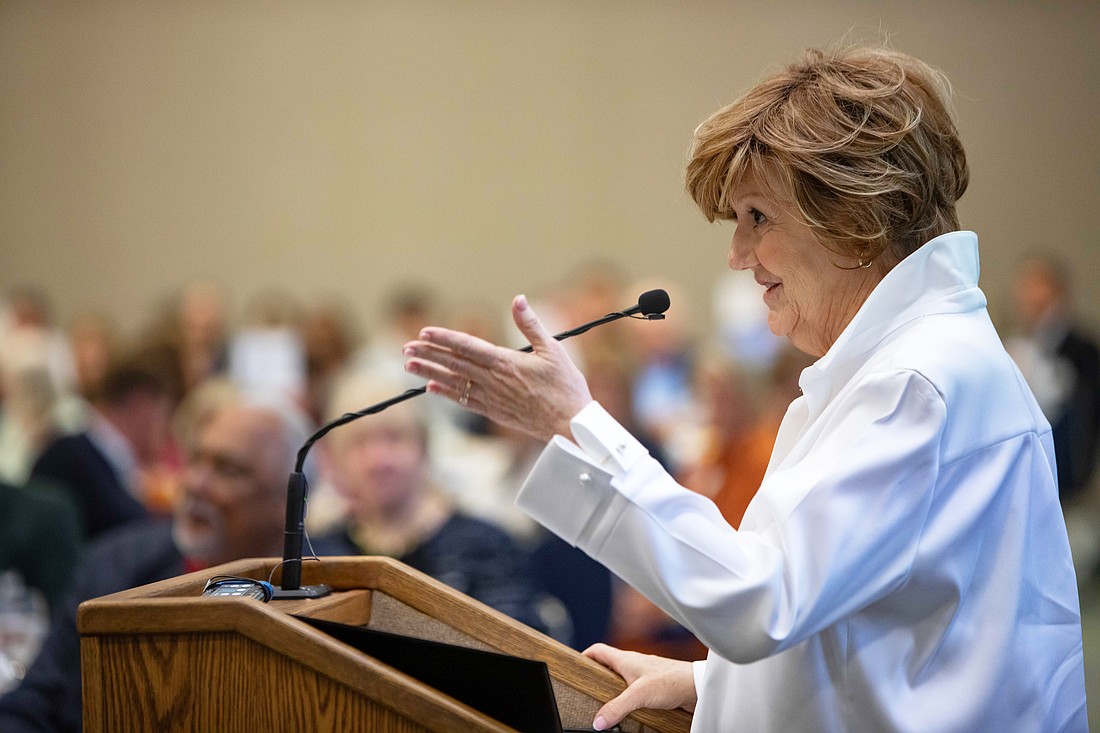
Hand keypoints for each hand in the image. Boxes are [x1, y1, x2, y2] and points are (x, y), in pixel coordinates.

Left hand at [402, 295, 592, 441]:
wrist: (569, 425)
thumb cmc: (566, 387)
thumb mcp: (553, 350)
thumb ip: (531, 324)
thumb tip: (518, 300)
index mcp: (506, 362)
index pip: (467, 346)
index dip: (444, 339)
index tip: (425, 333)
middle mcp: (494, 380)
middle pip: (454, 364)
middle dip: (428, 355)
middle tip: (406, 348)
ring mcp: (492, 398)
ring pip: (454, 383)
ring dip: (430, 374)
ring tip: (409, 367)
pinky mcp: (494, 411)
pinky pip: (464, 401)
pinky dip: (446, 394)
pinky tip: (432, 389)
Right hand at [583, 643, 696, 729]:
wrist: (697, 687)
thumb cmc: (672, 680)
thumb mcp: (639, 695)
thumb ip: (617, 708)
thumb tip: (598, 722)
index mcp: (626, 659)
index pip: (598, 650)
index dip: (585, 656)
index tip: (576, 667)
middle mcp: (634, 665)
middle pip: (608, 666)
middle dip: (597, 677)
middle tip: (588, 692)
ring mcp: (644, 676)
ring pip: (622, 680)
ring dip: (613, 690)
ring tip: (606, 705)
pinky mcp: (654, 687)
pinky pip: (635, 692)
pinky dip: (628, 699)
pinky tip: (629, 711)